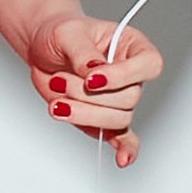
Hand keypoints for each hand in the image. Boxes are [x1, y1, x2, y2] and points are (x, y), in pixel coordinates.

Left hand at [31, 13, 157, 165]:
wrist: (42, 49)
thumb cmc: (60, 34)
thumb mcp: (67, 33)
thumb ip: (83, 53)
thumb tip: (95, 71)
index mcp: (132, 47)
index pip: (149, 65)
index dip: (123, 76)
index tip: (92, 78)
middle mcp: (130, 75)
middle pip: (129, 98)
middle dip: (89, 96)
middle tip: (60, 82)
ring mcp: (117, 99)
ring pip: (117, 118)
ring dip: (82, 113)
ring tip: (57, 101)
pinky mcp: (102, 117)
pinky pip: (121, 136)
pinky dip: (123, 148)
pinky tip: (121, 158)